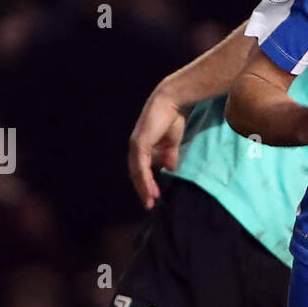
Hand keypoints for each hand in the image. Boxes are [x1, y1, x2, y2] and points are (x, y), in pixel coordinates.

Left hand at [128, 92, 185, 208]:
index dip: (146, 183)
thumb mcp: (172, 143)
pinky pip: (141, 166)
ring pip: (137, 173)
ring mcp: (136, 145)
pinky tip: (150, 189)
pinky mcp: (140, 144)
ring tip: (150, 201)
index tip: (154, 197)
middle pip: (136, 174)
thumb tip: (170, 170)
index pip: (141, 169)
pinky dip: (145, 179)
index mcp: (142, 147)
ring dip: (144, 188)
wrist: (172, 102)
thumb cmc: (172, 118)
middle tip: (149, 204)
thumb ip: (170, 156)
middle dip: (143, 190)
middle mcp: (136, 147)